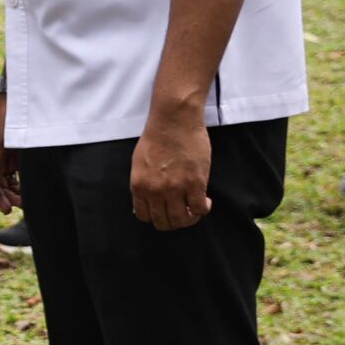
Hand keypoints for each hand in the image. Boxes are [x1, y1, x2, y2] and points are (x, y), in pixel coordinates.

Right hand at [0, 90, 21, 214]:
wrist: (19, 103)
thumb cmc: (5, 120)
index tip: (8, 209)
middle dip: (8, 196)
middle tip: (21, 207)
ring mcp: (6, 159)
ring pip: (9, 182)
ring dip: (16, 192)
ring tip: (27, 202)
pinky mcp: (18, 158)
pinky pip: (19, 175)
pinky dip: (23, 184)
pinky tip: (30, 191)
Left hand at [130, 109, 211, 230]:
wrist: (173, 121)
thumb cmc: (156, 138)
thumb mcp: (139, 164)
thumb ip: (143, 184)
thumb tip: (145, 202)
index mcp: (139, 186)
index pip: (144, 216)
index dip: (156, 217)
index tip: (165, 212)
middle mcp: (155, 191)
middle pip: (164, 222)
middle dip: (174, 222)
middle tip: (183, 213)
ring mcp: (175, 189)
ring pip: (182, 219)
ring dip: (190, 218)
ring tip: (194, 208)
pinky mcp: (195, 183)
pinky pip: (200, 209)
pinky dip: (204, 209)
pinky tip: (205, 200)